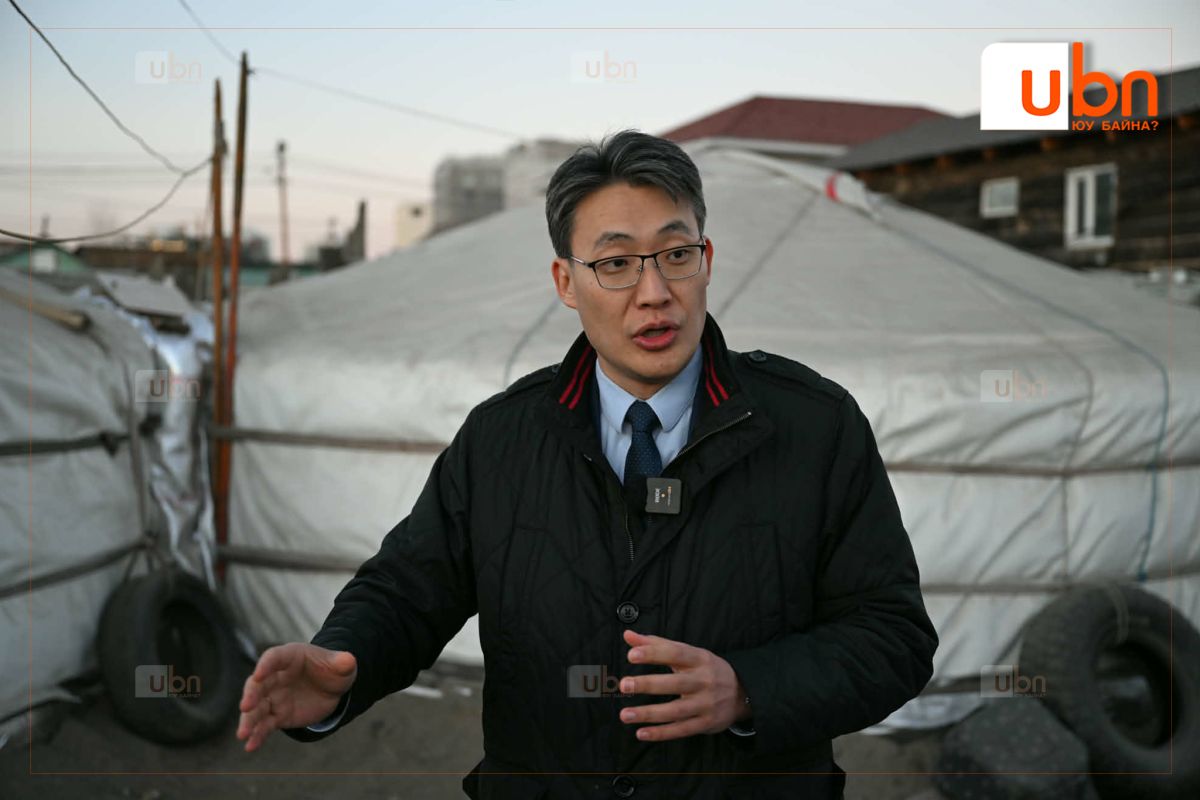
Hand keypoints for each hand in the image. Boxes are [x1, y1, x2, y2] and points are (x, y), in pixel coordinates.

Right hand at [236, 643, 356, 751]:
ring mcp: (274, 697)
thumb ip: (343, 662)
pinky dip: (257, 736)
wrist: (332, 688)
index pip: (274, 658)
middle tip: (246, 706)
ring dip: (248, 720)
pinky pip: (265, 725)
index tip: (258, 674)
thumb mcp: (342, 665)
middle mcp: (275, 677)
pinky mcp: (277, 716)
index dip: (265, 665)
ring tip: (242, 734)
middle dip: (251, 695)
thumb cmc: (333, 670)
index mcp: (290, 657)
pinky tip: (250, 747)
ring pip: (257, 708)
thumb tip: (348, 661)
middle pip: (258, 685)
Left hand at [617, 629, 749, 741]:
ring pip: (676, 710)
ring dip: (649, 713)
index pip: (676, 654)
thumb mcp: (688, 653)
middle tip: (624, 684)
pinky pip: (681, 730)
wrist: (743, 693)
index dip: (654, 654)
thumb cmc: (706, 669)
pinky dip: (661, 733)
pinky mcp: (706, 723)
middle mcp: (704, 681)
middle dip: (649, 684)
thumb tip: (628, 636)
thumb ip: (656, 645)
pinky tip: (641, 733)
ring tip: (624, 714)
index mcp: (699, 659)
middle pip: (675, 683)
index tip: (632, 655)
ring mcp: (706, 704)